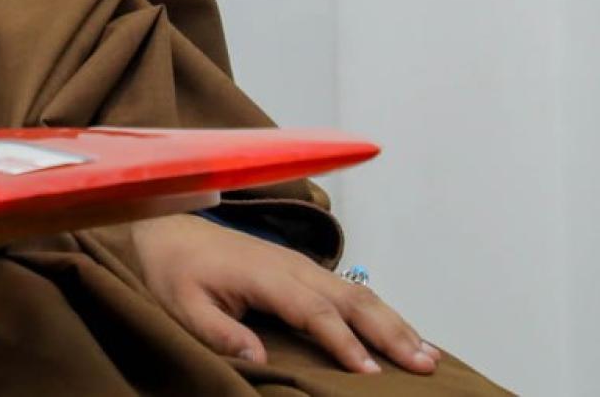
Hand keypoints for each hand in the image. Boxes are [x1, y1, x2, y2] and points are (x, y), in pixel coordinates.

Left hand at [128, 213, 439, 374]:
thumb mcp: (183, 306)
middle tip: (425, 365)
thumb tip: (258, 359)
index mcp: (266, 275)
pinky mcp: (304, 271)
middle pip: (352, 299)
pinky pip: (352, 290)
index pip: (314, 311)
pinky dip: (382, 312)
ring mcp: (302, 266)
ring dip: (396, 323)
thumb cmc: (175, 270)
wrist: (169, 228)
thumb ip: (219, 331)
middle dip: (390, 332)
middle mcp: (293, 267)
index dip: (343, 342)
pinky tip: (402, 333)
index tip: (369, 373)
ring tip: (429, 355)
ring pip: (360, 293)